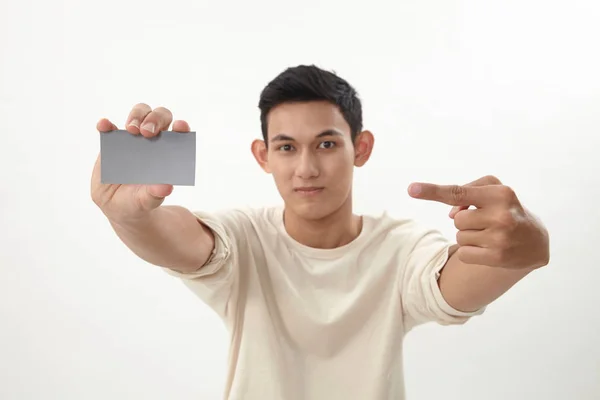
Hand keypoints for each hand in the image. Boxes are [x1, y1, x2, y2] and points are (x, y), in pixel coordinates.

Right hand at [91, 103, 190, 222]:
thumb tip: (166, 188)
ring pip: (138, 115)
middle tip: (148, 132)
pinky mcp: (112, 142)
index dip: (181, 126)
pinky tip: (104, 126)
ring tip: (131, 130)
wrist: (119, 206)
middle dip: (155, 119)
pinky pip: (108, 127)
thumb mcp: (148, 201)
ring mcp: (132, 139)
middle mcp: (153, 139)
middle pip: (159, 117)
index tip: (180, 126)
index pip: (179, 132)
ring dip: (136, 116)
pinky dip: (106, 124)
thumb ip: (156, 194)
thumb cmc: (140, 200)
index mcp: (169, 151)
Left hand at [407, 175, 549, 269]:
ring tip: (490, 234)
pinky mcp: (498, 258)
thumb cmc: (506, 208)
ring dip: (469, 236)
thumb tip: (451, 213)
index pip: (458, 192)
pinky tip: (489, 248)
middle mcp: (502, 216)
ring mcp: (500, 239)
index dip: (432, 191)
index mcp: (500, 194)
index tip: (411, 189)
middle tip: (486, 222)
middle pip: (457, 220)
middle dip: (466, 221)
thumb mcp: (493, 189)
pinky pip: (464, 253)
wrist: (535, 240)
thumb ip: (466, 191)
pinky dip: (471, 251)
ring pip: (459, 237)